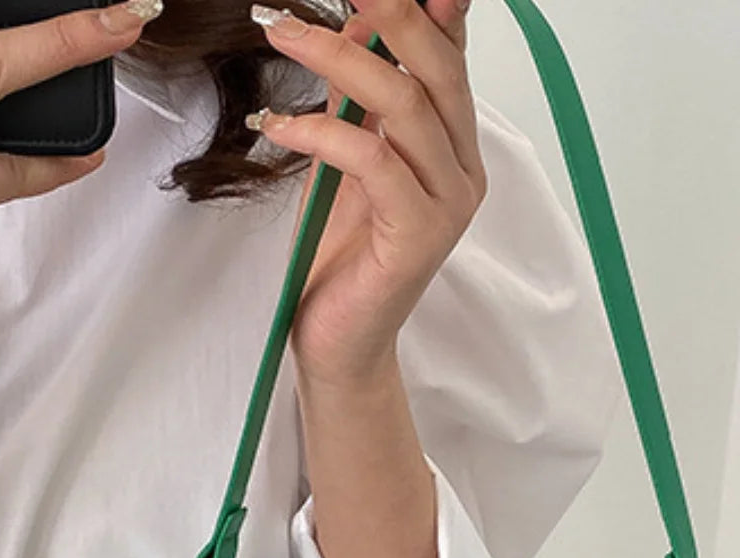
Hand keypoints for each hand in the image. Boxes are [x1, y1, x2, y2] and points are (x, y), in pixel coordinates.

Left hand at [248, 0, 484, 387]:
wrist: (337, 341)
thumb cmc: (338, 256)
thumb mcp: (341, 158)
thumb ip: (354, 98)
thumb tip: (349, 27)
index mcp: (451, 146)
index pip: (449, 55)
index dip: (424, 12)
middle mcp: (461, 170)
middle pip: (439, 69)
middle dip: (391, 13)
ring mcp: (447, 204)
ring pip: (407, 106)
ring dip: (339, 57)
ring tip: (279, 30)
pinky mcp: (419, 236)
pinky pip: (376, 162)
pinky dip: (324, 131)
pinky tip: (278, 121)